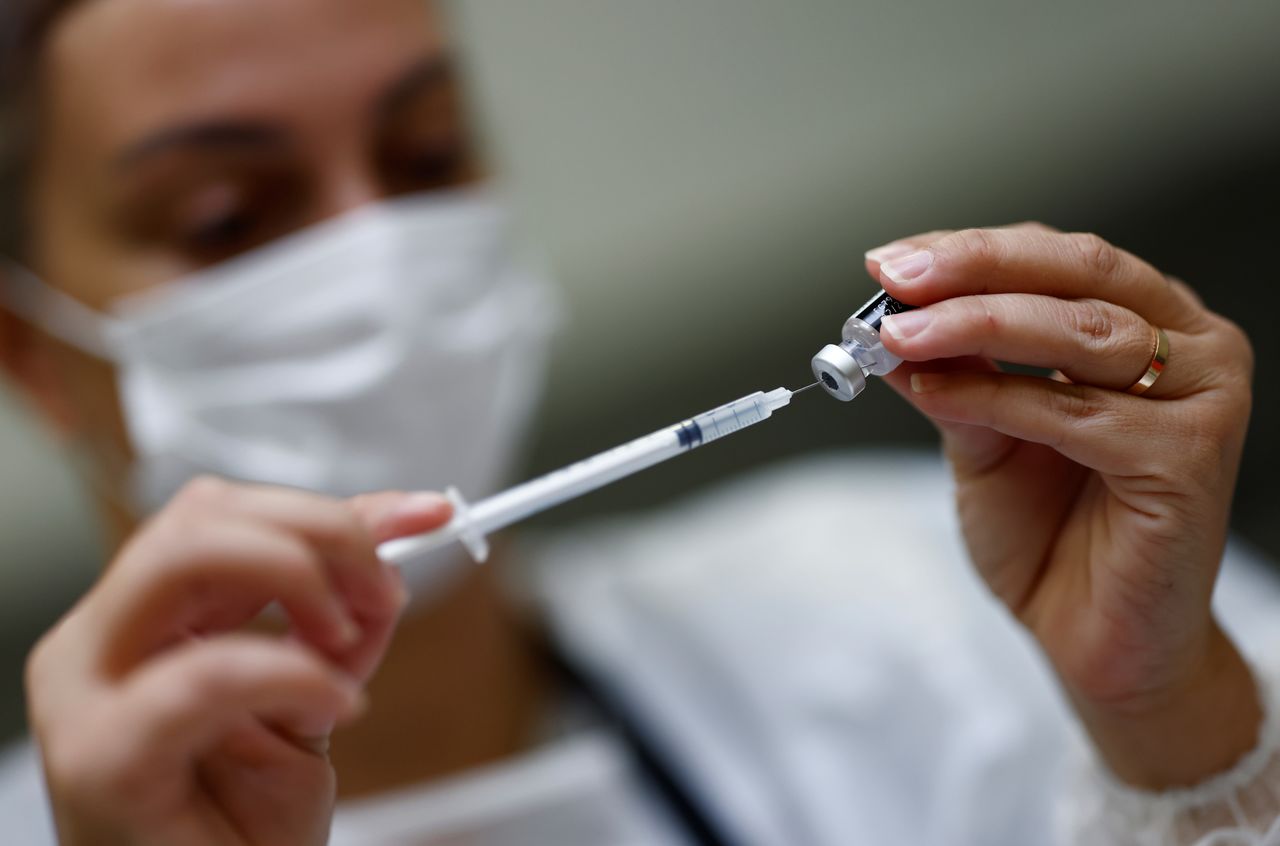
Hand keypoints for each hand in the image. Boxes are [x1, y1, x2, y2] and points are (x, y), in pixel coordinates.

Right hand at [25, 477, 450, 845]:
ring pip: (186, 558)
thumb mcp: (312, 697)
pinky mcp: (103, 758)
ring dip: (299, 577)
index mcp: (145, 622)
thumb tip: (401, 535)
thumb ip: (342, 620)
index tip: (425, 516)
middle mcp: (102, 643)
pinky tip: (331, 704)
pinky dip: (290, 673)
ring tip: (348, 645)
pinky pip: (207, 675)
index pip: (228, 515)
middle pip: (205, 517)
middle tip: (386, 587)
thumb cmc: (240, 831)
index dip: (333, 508)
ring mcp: (88, 695)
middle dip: (321, 531)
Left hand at [868, 226, 1257, 787]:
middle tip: (896, 280)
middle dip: (973, 271)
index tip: (892, 260)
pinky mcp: (1190, 458)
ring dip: (975, 325)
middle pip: (1077, 273)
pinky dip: (997, 396)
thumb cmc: (1051, 536)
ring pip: (1079, 332)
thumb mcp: (984, 437)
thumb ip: (959, 376)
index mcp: (1146, 324)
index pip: (1058, 259)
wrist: (1091, 639)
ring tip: (899, 337)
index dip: (972, 251)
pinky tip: (937, 393)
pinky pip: (1076, 412)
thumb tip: (896, 321)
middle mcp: (1189, 348)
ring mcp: (1202, 398)